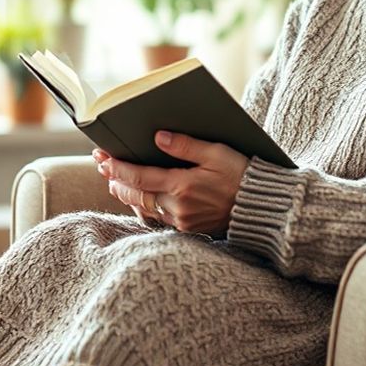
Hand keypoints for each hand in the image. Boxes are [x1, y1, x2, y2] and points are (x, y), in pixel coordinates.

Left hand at [92, 131, 249, 235]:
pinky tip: (140, 198)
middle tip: (102, 167)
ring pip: (144, 208)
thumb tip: (158, 137)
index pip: (139, 176)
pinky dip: (144, 206)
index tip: (102, 158)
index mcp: (182, 186)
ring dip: (128, 194)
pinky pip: (158, 218)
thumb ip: (186, 146)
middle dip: (116, 180)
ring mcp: (182, 221)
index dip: (117, 167)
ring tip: (115, 182)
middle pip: (136, 194)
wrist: (262, 208)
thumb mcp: (217, 153)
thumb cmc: (242, 175)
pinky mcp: (189, 229)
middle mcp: (178, 207)